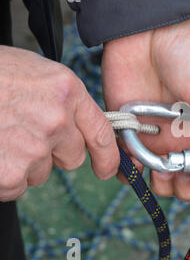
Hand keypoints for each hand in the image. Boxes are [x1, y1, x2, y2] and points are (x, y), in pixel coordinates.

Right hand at [0, 46, 118, 201]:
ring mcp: (33, 147)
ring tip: (1, 135)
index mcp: (67, 91)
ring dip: (25, 162)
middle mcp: (56, 120)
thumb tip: (77, 126)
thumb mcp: (34, 73)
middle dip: (55, 152)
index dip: (108, 157)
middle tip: (24, 133)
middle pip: (73, 157)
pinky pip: (17, 186)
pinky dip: (5, 176)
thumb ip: (63, 100)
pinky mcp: (10, 172)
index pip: (102, 133)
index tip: (107, 169)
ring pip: (42, 172)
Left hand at [102, 18, 189, 201]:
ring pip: (158, 175)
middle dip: (184, 187)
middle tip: (180, 176)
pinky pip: (129, 160)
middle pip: (185, 176)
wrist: (148, 26)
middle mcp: (182, 135)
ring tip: (159, 171)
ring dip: (160, 183)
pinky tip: (136, 170)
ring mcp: (155, 133)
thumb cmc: (187, 50)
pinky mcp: (129, 128)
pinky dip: (131, 172)